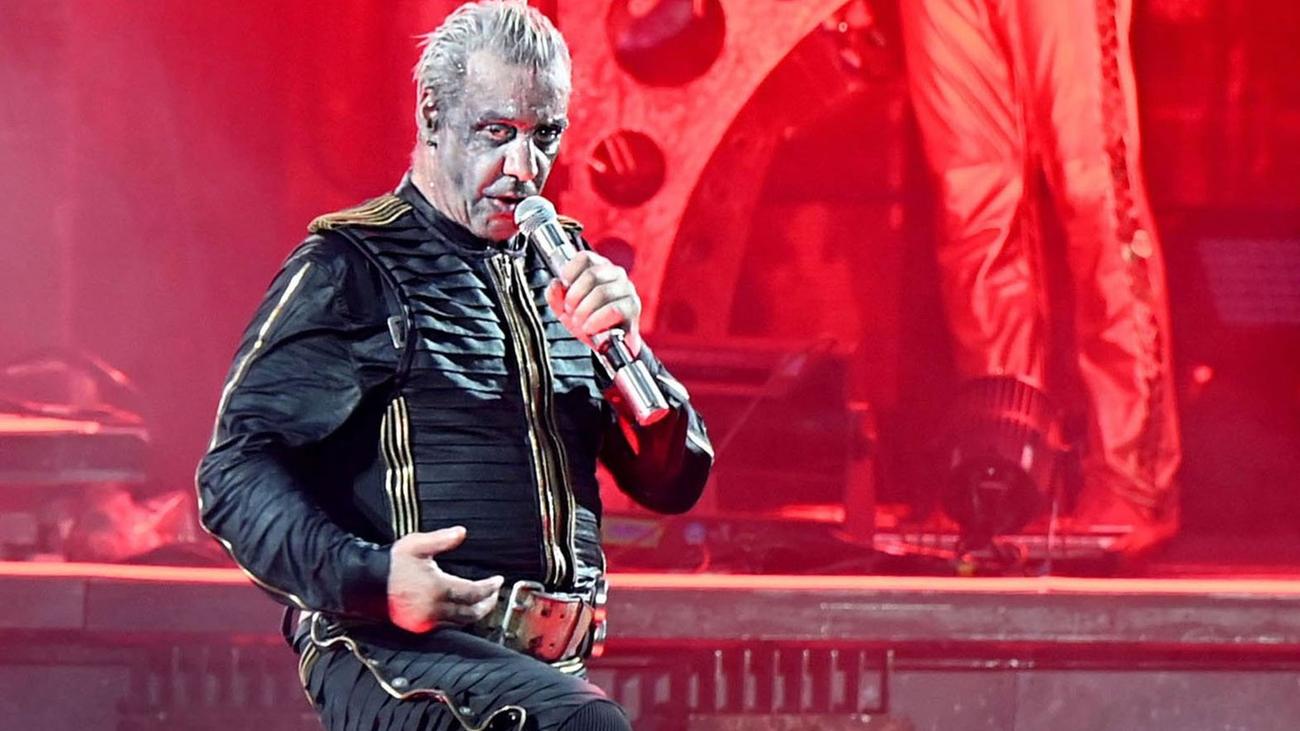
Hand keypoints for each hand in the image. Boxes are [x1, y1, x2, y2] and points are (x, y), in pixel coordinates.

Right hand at [387, 526, 502, 632]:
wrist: (365, 583)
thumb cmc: (392, 563)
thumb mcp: (416, 545)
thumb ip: (442, 539)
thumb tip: (462, 532)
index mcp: (437, 588)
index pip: (473, 592)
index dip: (490, 587)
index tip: (498, 581)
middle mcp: (433, 609)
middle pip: (471, 613)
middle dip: (487, 604)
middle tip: (494, 595)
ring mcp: (425, 621)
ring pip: (459, 623)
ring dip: (474, 614)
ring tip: (482, 603)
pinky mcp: (417, 628)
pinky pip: (445, 627)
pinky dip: (458, 620)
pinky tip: (460, 610)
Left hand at [546, 251, 642, 355]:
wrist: (607, 344)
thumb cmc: (588, 320)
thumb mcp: (565, 308)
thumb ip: (555, 295)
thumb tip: (555, 284)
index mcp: (599, 267)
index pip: (584, 258)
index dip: (570, 272)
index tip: (564, 288)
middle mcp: (616, 274)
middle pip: (591, 275)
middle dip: (574, 297)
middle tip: (570, 311)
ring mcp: (627, 289)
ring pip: (601, 292)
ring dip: (584, 311)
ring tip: (580, 322)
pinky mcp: (632, 308)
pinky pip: (613, 310)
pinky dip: (597, 320)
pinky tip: (590, 327)